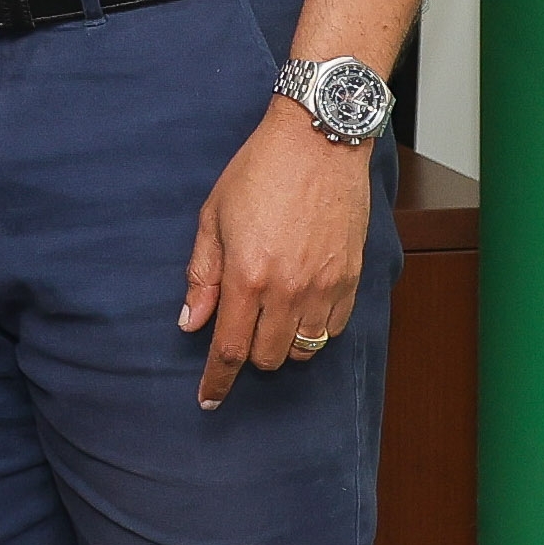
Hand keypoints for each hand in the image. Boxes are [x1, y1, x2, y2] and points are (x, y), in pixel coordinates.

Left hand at [182, 103, 373, 405]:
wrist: (317, 145)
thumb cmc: (257, 173)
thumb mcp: (212, 217)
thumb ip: (202, 274)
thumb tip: (190, 321)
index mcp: (247, 275)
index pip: (229, 348)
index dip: (217, 379)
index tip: (207, 399)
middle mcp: (288, 290)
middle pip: (266, 356)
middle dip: (246, 354)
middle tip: (236, 328)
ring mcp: (325, 289)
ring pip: (302, 350)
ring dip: (280, 345)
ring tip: (267, 317)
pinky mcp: (353, 282)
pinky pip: (332, 331)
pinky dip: (312, 331)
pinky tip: (298, 308)